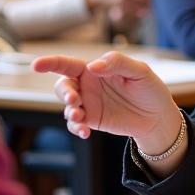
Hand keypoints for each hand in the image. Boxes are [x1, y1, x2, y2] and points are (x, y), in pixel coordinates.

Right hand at [32, 51, 180, 147]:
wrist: (158, 117)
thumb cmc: (150, 89)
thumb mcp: (139, 71)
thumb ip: (117, 63)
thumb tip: (92, 66)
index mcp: (95, 69)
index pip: (68, 64)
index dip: (50, 63)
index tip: (36, 65)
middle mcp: (88, 85)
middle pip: (63, 86)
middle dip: (64, 92)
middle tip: (74, 100)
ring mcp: (89, 103)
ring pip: (67, 107)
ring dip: (70, 112)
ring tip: (81, 118)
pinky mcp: (92, 120)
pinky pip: (75, 124)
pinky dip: (76, 128)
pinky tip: (85, 132)